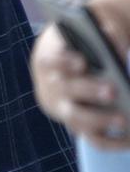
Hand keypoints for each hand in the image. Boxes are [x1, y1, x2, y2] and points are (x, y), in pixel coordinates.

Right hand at [31, 22, 129, 149]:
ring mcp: (63, 108)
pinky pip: (92, 138)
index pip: (50, 60)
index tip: (81, 62)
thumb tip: (115, 42)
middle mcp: (52, 86)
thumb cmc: (81, 41)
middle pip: (65, 90)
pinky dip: (110, 141)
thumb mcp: (86, 30)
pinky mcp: (77, 125)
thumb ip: (100, 31)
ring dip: (99, 119)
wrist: (69, 61)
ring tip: (123, 118)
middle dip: (88, 90)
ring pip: (76, 118)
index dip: (63, 62)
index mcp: (49, 60)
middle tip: (112, 90)